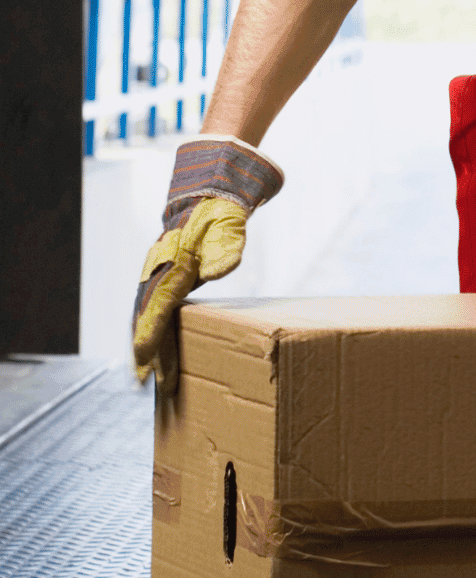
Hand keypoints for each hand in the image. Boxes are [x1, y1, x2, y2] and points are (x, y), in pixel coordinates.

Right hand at [131, 136, 284, 391]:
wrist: (206, 194)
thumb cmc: (219, 212)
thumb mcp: (228, 226)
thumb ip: (225, 249)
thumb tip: (217, 271)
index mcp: (173, 264)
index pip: (158, 308)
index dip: (150, 337)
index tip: (145, 362)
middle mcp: (160, 272)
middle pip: (147, 318)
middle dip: (148, 351)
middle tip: (146, 383)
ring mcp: (159, 275)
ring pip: (147, 316)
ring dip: (149, 345)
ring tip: (150, 375)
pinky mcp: (166, 279)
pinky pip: (155, 310)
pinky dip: (153, 331)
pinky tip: (158, 351)